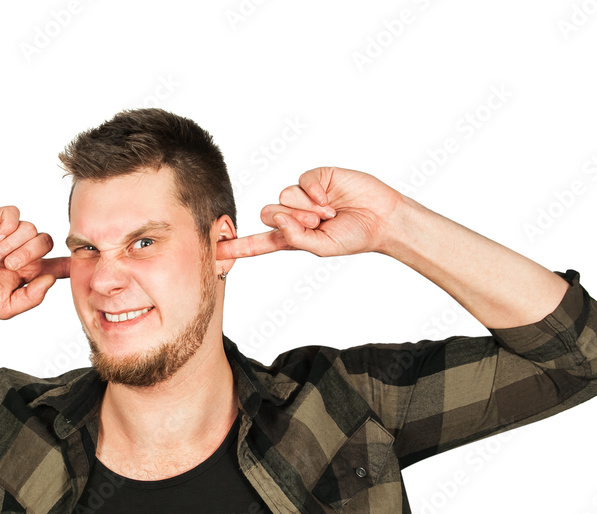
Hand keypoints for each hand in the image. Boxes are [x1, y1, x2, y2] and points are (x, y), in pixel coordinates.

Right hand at [0, 206, 68, 318]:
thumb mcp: (6, 307)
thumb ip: (32, 297)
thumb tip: (51, 280)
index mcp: (29, 272)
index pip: (58, 264)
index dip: (69, 263)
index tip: (79, 263)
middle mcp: (22, 251)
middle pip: (46, 242)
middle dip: (31, 254)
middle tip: (9, 267)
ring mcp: (8, 235)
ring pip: (31, 228)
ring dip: (14, 245)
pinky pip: (14, 214)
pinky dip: (9, 226)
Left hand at [217, 167, 405, 259]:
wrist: (382, 219)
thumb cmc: (354, 236)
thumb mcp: (321, 247)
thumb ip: (295, 238)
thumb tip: (277, 219)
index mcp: (292, 236)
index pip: (258, 242)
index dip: (237, 246)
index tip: (214, 251)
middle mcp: (294, 214)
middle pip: (267, 213)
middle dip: (291, 220)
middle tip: (315, 223)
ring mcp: (304, 195)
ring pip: (284, 196)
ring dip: (305, 207)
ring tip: (328, 212)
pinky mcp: (316, 178)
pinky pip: (301, 181)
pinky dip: (314, 192)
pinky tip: (330, 198)